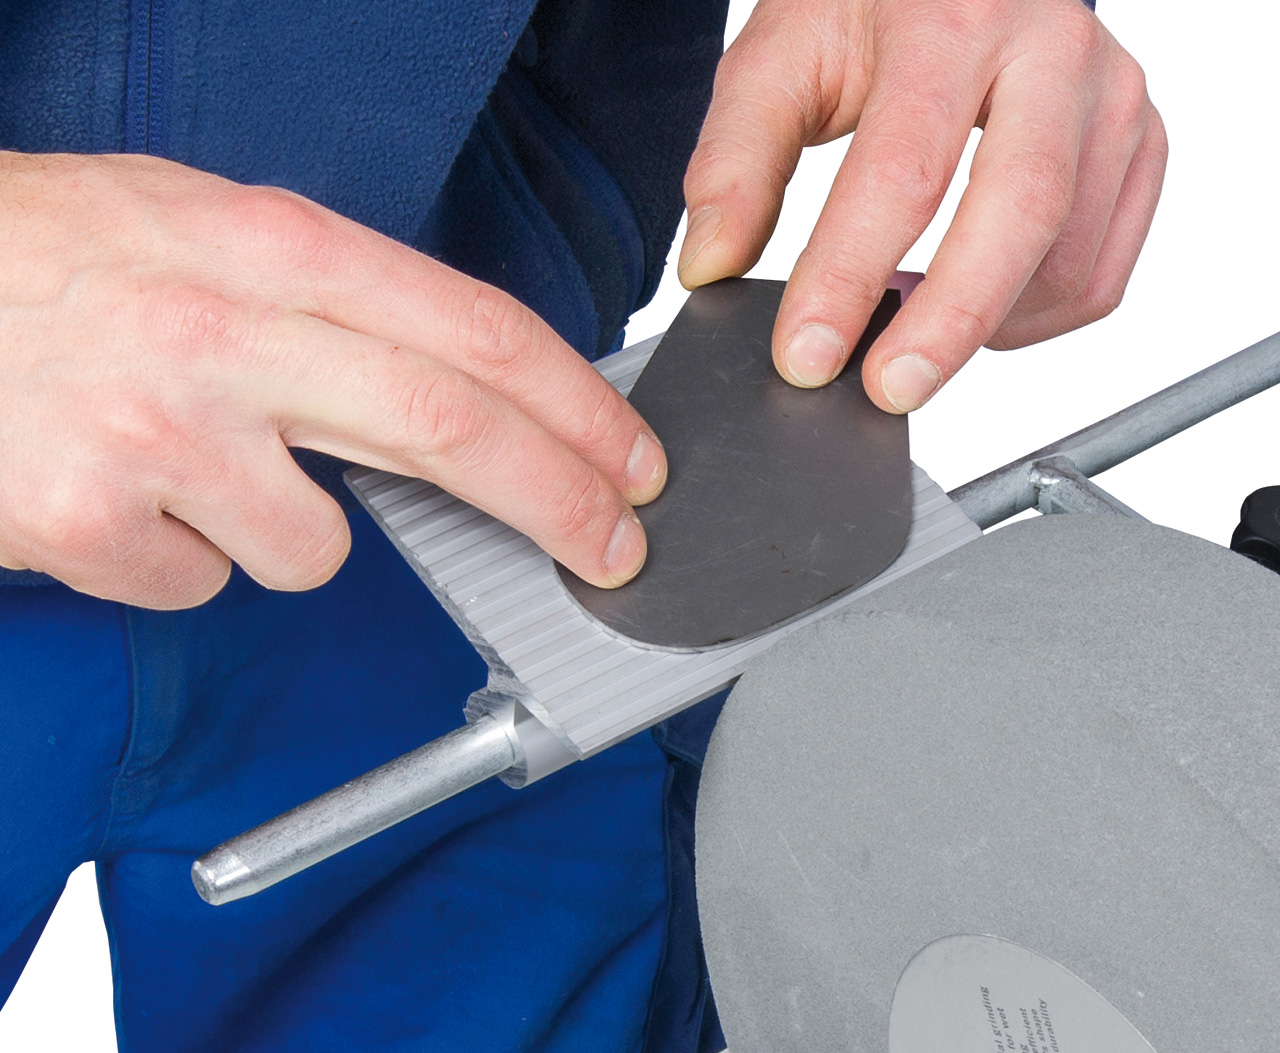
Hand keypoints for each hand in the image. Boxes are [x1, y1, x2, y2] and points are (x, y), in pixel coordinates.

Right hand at [0, 153, 665, 607]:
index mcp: (271, 248)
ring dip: (292, 532)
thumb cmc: (56, 257)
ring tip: (205, 471)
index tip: (627, 456)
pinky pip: (203, 583)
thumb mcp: (208, 229)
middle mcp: (226, 334)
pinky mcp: (91, 525)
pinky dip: (187, 558)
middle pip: (449, 430)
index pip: (473, 330)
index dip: (573, 404)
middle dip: (559, 500)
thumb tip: (455, 380)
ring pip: (318, 547)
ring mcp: (159, 434)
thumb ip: (334, 301)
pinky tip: (129, 499)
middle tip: (613, 547)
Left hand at [679, 0, 1166, 411]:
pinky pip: (1100, 273)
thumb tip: (710, 268)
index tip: (806, 357)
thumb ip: (736, 163)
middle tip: (887, 391)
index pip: (903, 171)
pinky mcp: (1139, 144)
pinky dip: (1034, 319)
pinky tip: (974, 302)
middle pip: (1021, 213)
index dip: (849, 277)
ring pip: (1069, 258)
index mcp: (951, 19)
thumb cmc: (866, 7)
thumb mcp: (778, 59)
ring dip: (987, 325)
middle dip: (948, 325)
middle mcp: (1053, 49)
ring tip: (911, 326)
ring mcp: (1111, 98)